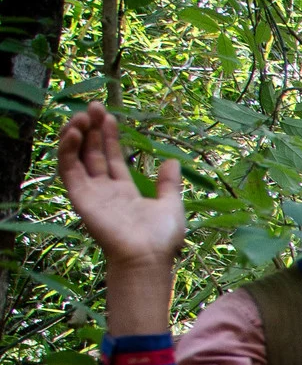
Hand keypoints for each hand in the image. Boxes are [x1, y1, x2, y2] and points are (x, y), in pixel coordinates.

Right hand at [56, 103, 183, 267]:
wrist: (148, 257)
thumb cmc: (162, 238)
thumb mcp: (171, 205)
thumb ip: (169, 184)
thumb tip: (171, 162)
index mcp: (124, 191)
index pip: (111, 157)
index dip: (109, 136)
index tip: (109, 116)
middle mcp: (104, 190)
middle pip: (93, 153)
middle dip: (93, 129)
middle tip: (94, 107)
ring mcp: (91, 194)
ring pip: (77, 158)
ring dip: (77, 135)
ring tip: (83, 116)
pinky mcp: (80, 198)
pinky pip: (68, 170)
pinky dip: (68, 150)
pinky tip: (74, 133)